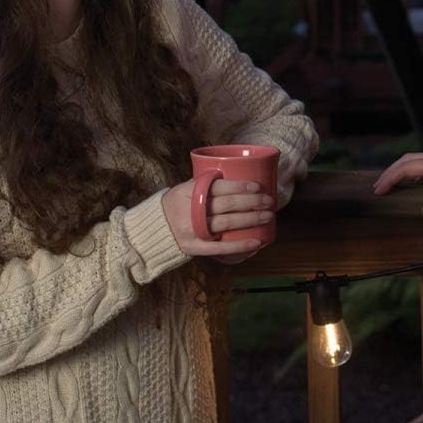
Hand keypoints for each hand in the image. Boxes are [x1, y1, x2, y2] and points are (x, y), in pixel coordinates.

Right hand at [161, 178, 275, 262]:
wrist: (152, 230)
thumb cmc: (175, 205)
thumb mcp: (184, 189)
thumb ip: (205, 184)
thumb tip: (238, 175)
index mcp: (189, 192)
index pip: (219, 187)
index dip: (241, 186)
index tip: (258, 186)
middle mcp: (190, 210)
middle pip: (228, 205)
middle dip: (253, 202)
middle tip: (270, 201)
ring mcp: (192, 230)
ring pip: (228, 223)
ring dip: (251, 219)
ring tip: (268, 216)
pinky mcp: (194, 247)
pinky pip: (220, 247)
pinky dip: (240, 245)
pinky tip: (256, 242)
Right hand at [371, 151, 422, 214]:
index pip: (407, 167)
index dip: (390, 178)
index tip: (378, 191)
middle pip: (410, 161)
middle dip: (392, 172)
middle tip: (379, 187)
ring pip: (420, 164)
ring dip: (404, 173)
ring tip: (394, 187)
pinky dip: (418, 177)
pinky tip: (421, 188)